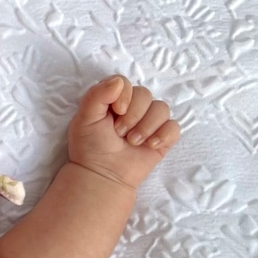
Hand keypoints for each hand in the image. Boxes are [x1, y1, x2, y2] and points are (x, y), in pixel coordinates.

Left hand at [66, 75, 180, 189]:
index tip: (116, 113)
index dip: (124, 95)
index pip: (126, 82)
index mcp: (114, 99)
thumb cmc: (90, 147)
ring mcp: (149, 122)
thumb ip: (96, 95)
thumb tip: (120, 82)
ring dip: (146, 126)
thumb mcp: (84, 118)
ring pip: (162, 109)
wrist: (101, 175)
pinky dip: (163, 135)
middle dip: (133, 115)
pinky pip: (174, 127)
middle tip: (119, 134)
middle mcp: (133, 107)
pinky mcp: (162, 138)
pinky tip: (150, 146)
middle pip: (145, 94)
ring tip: (132, 142)